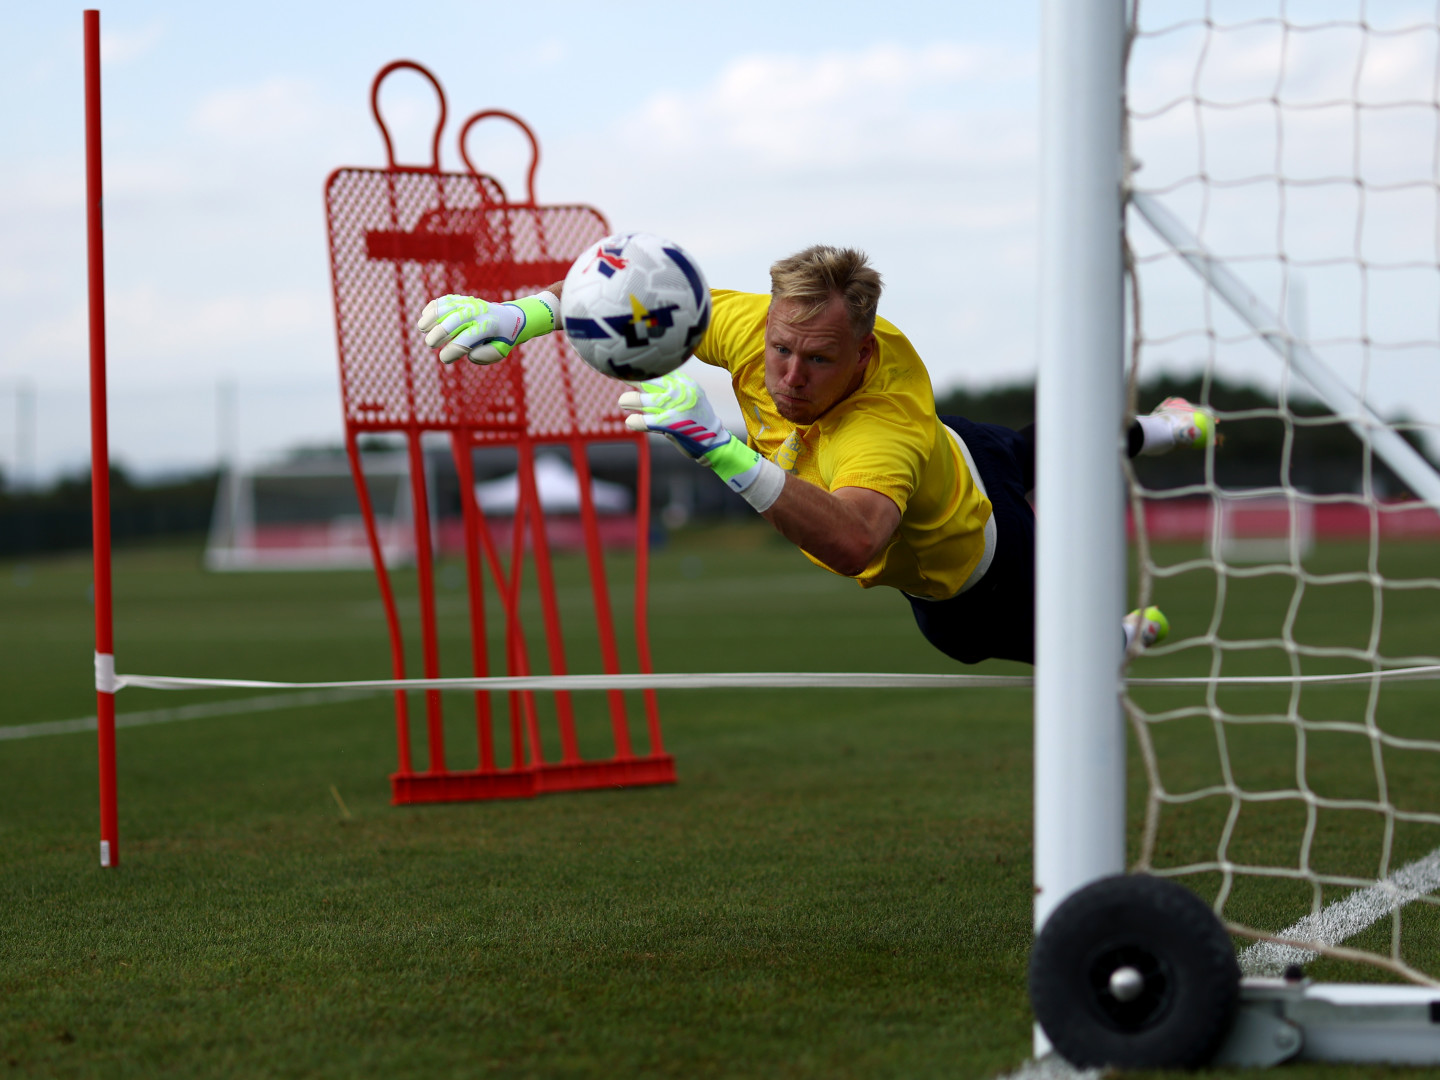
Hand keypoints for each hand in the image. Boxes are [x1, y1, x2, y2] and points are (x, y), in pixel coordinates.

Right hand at [416, 292, 557, 364]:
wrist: (507, 317)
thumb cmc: (501, 339)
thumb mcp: (500, 351)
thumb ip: (486, 356)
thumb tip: (468, 353)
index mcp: (489, 326)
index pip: (467, 338)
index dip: (453, 350)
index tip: (444, 358)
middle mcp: (478, 311)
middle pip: (454, 320)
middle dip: (438, 333)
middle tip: (430, 345)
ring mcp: (468, 303)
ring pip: (445, 307)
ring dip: (430, 318)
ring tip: (422, 330)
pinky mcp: (460, 299)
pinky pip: (443, 300)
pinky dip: (432, 308)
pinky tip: (425, 319)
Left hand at [617, 372, 732, 460]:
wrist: (714, 441)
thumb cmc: (697, 419)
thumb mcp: (691, 396)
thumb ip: (673, 386)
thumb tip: (647, 377)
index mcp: (685, 383)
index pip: (660, 369)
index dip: (643, 367)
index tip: (628, 365)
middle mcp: (681, 392)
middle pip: (650, 381)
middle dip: (633, 379)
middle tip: (620, 378)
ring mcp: (675, 408)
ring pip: (645, 400)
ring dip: (630, 400)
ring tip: (623, 401)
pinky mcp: (670, 424)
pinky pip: (646, 420)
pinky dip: (635, 421)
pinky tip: (631, 421)